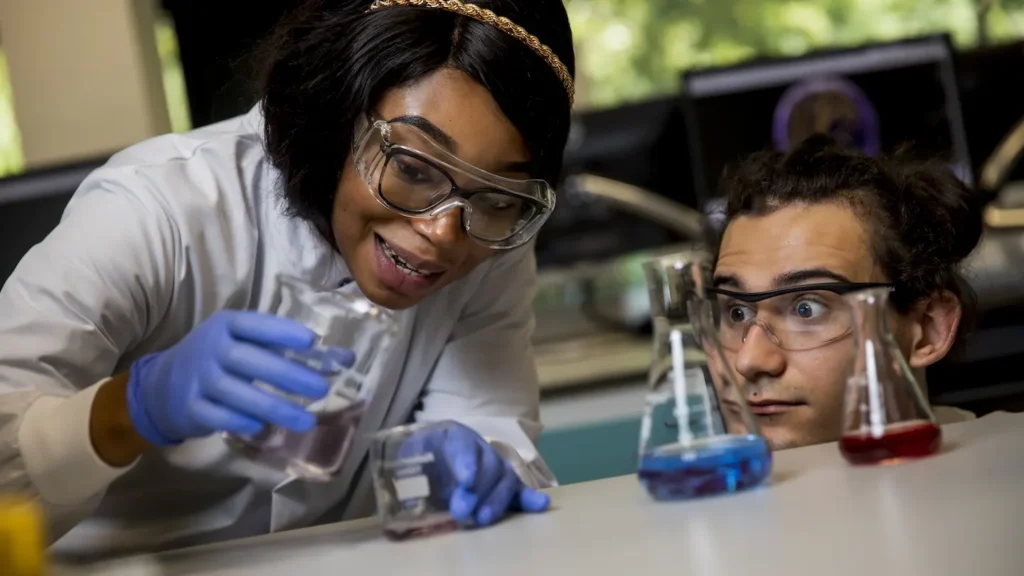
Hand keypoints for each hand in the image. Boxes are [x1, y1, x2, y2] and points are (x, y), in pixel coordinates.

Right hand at [126, 310, 353, 444]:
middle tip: (321, 389)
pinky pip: (220, 416)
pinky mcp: (192, 407)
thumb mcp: (246, 343)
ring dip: (275, 408)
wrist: (164, 384)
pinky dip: (243, 422)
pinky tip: (264, 428)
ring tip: (307, 421)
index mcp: (227, 325)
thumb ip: (289, 348)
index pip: (255, 325)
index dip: (282, 331)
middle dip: (288, 375)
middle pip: (251, 361)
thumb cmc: (221, 358)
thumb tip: (346, 358)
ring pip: (239, 394)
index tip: (312, 340)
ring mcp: (199, 378)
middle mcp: (211, 348)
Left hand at [400, 423, 549, 527]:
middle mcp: (477, 447)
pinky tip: (541, 504)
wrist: (434, 448)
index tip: (466, 479)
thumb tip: (408, 503)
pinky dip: (529, 498)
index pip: (461, 445)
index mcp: (451, 436)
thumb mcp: (409, 457)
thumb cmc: (421, 454)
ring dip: (496, 500)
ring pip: (504, 477)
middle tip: (463, 512)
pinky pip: (518, 488)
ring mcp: (493, 464)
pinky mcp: (503, 482)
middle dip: (477, 490)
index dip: (466, 461)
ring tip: (484, 519)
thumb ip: (407, 477)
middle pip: (486, 465)